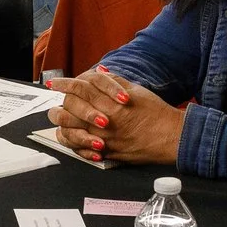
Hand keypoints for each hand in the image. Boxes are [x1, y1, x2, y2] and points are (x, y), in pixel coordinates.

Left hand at [43, 67, 182, 164]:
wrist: (171, 138)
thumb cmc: (157, 113)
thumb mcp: (136, 90)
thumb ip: (114, 81)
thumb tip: (99, 72)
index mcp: (110, 103)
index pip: (79, 89)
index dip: (64, 84)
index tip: (55, 83)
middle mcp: (103, 122)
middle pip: (68, 110)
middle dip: (59, 104)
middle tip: (56, 101)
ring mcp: (102, 140)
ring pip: (69, 131)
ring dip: (62, 124)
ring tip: (61, 118)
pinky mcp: (106, 154)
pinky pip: (79, 150)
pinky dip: (72, 142)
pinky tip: (72, 135)